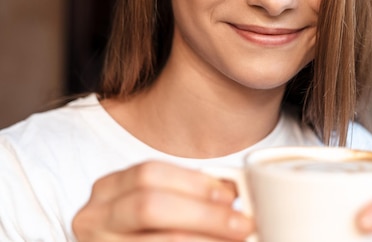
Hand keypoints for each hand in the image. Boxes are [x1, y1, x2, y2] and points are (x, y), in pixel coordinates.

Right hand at [72, 161, 253, 240]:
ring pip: (158, 241)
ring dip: (203, 241)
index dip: (193, 183)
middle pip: (149, 206)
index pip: (148, 173)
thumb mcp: (157, 207)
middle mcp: (93, 218)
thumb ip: (188, 197)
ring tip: (237, 240)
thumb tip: (234, 192)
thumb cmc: (145, 230)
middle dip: (203, 215)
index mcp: (108, 190)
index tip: (230, 195)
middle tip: (242, 225)